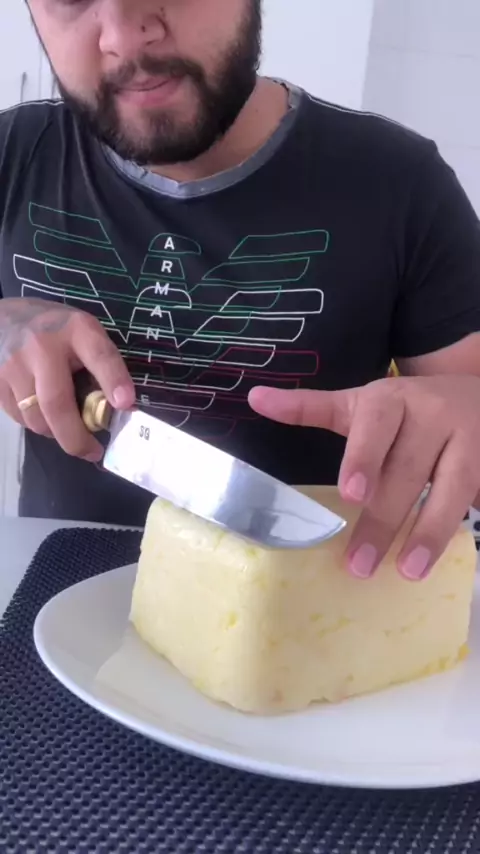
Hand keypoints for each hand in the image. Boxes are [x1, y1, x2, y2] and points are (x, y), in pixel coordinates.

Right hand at [0, 298, 134, 460]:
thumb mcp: (83, 333)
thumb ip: (99, 364)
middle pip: (57, 403)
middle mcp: (42, 347)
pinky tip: (43, 414)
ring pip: (36, 418)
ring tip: (67, 429)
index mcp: (76, 330)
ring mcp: (14, 365)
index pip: (99, 355)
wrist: (2, 319)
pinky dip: (35, 424)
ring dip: (55, 433)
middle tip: (92, 451)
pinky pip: (19, 418)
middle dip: (76, 437)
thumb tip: (117, 408)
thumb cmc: (54, 329)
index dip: (113, 380)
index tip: (124, 404)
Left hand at [248, 375, 479, 580]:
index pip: (377, 424)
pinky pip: (474, 498)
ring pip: (450, 487)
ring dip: (429, 531)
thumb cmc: (407, 407)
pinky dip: (456, 530)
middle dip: (383, 520)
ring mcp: (467, 439)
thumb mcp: (361, 404)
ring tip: (408, 570)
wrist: (477, 392)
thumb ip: (311, 406)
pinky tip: (439, 559)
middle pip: (406, 469)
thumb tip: (256, 399)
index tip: (351, 494)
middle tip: (358, 564)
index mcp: (391, 399)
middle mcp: (431, 414)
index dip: (364, 457)